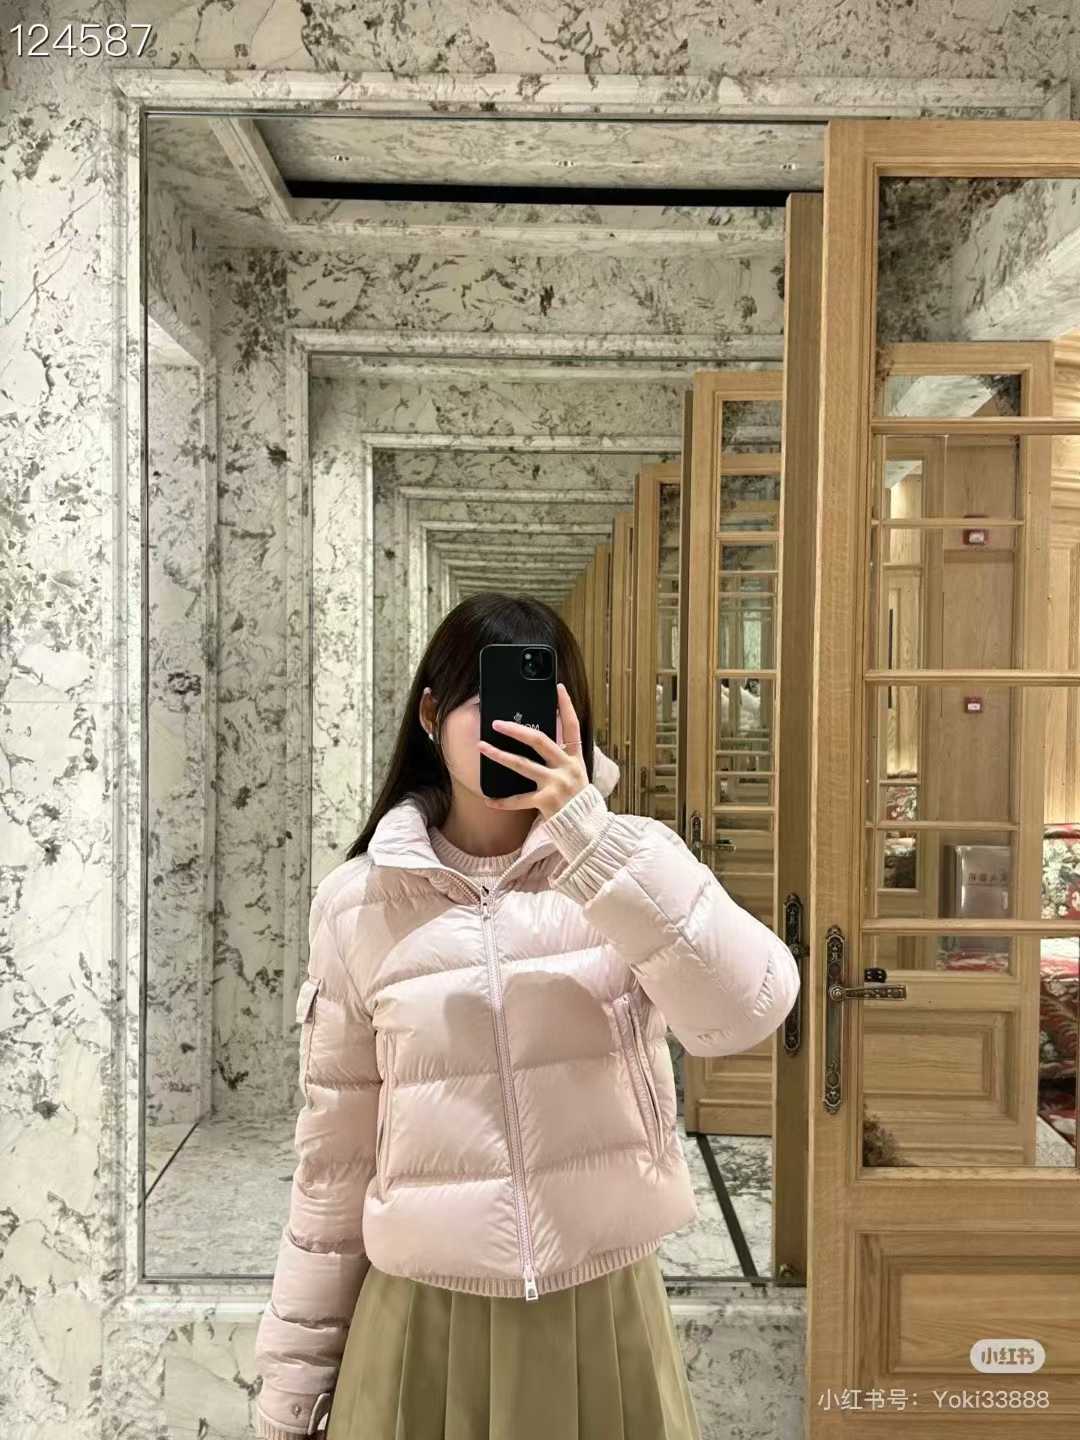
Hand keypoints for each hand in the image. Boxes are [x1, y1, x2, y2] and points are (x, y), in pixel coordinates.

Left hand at [477, 682, 588, 820]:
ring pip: (522, 765)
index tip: (558, 688)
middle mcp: (567, 768)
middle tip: (497, 723)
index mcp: (575, 759)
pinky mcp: (547, 802)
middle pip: (540, 741)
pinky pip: (519, 800)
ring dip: (499, 755)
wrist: (587, 827)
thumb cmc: (577, 800)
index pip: (572, 727)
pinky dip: (503, 801)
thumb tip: (536, 740)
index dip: (566, 706)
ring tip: (482, 747)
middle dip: (516, 730)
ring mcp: (557, 785)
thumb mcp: (576, 774)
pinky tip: (489, 799)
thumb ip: (561, 759)